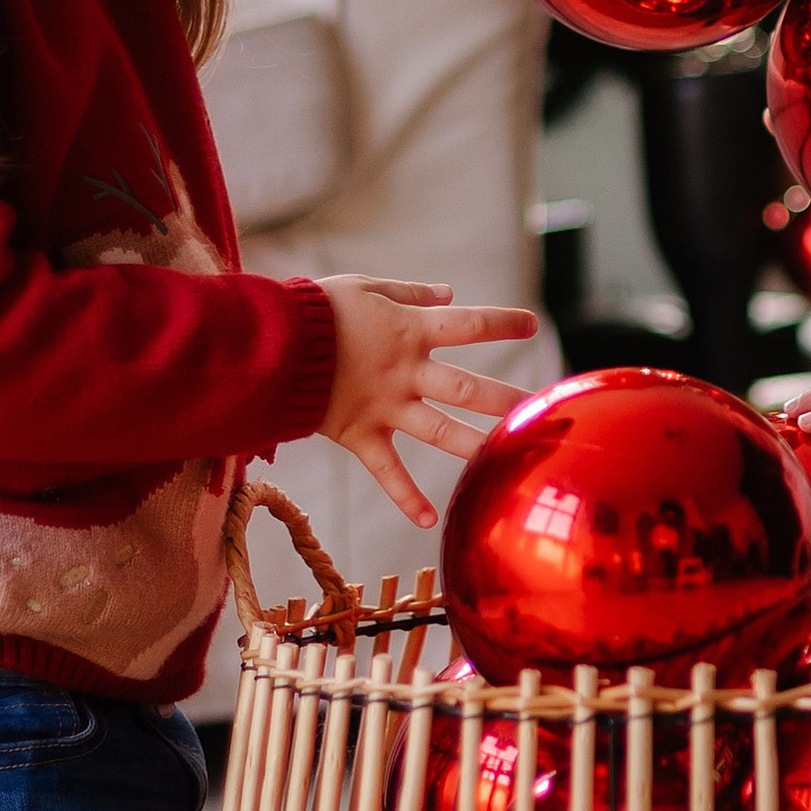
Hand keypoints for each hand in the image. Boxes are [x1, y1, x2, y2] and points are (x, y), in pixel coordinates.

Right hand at [314, 277, 537, 528]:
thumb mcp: (363, 288)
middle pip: (468, 389)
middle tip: (543, 410)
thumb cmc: (315, 310)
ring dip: (477, 445)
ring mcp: (384, 407)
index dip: (502, 324)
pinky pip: (387, 472)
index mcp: (408, 331)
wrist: (267, 345)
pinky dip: (406, 497)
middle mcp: (404, 372)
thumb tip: (447, 293)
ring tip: (511, 460)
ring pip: (440, 431)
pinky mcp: (359, 435)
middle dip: (508, 400)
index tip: (532, 325)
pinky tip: (429, 522)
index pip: (468, 325)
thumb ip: (408, 293)